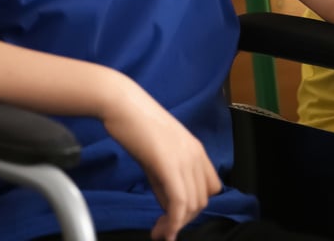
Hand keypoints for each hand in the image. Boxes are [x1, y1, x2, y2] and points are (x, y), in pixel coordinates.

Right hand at [102, 81, 221, 240]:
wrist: (123, 105)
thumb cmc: (136, 126)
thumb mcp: (157, 156)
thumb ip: (166, 179)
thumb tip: (169, 206)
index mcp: (196, 150)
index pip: (210, 187)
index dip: (194, 205)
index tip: (175, 215)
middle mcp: (196, 155)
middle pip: (202, 200)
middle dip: (184, 219)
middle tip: (163, 229)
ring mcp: (186, 159)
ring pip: (192, 205)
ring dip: (176, 224)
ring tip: (159, 232)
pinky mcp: (170, 165)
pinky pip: (179, 202)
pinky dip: (173, 222)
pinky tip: (163, 230)